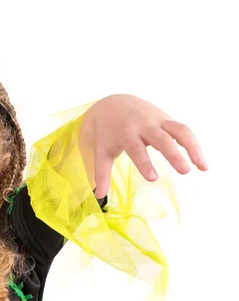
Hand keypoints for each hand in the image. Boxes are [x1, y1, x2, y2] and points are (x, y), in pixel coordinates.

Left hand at [84, 94, 207, 198]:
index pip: (136, 148)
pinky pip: (184, 131)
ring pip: (179, 131)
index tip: (153, 178)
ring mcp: (158, 120)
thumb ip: (101, 173)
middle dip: (173, 154)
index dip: (144, 162)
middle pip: (162, 138)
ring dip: (192, 147)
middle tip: (184, 171)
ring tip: (201, 167)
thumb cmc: (108, 132)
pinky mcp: (167, 119)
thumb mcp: (102, 151)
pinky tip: (201, 162)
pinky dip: (194, 144)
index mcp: (126, 133)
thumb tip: (98, 196)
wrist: (113, 104)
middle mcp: (144, 125)